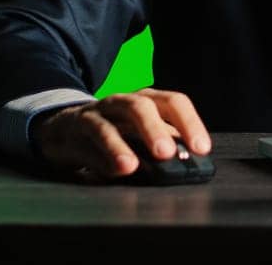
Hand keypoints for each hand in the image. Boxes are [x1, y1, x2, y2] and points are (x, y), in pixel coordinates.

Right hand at [30, 88, 211, 179]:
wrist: (69, 128)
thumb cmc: (116, 133)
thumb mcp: (142, 138)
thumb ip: (160, 150)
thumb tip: (183, 167)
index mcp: (148, 101)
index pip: (174, 103)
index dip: (190, 123)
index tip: (202, 148)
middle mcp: (124, 102)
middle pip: (141, 107)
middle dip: (154, 130)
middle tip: (166, 154)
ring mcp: (98, 113)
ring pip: (107, 124)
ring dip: (119, 146)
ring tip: (131, 166)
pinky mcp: (76, 128)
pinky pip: (85, 144)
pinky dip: (98, 157)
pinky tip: (110, 169)